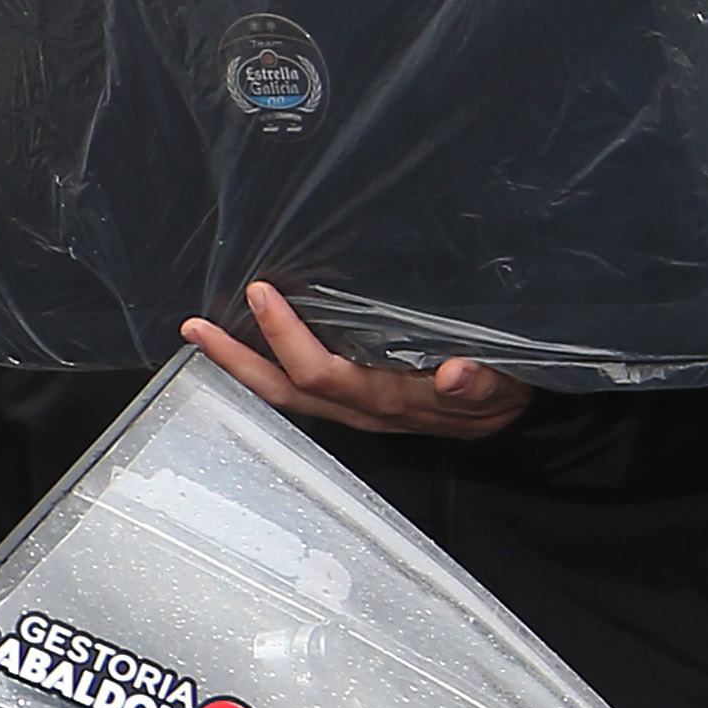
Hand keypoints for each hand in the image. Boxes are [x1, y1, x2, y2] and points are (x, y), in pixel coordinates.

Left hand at [180, 282, 530, 438]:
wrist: (511, 412)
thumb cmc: (504, 388)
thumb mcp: (506, 382)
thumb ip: (481, 382)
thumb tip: (454, 374)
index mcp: (392, 400)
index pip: (324, 375)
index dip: (288, 340)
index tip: (263, 295)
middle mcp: (363, 410)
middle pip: (285, 392)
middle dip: (237, 360)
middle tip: (196, 325)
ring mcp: (354, 410)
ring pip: (284, 395)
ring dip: (240, 366)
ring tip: (201, 334)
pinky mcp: (353, 403)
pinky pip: (298, 392)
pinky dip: (264, 368)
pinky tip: (241, 346)